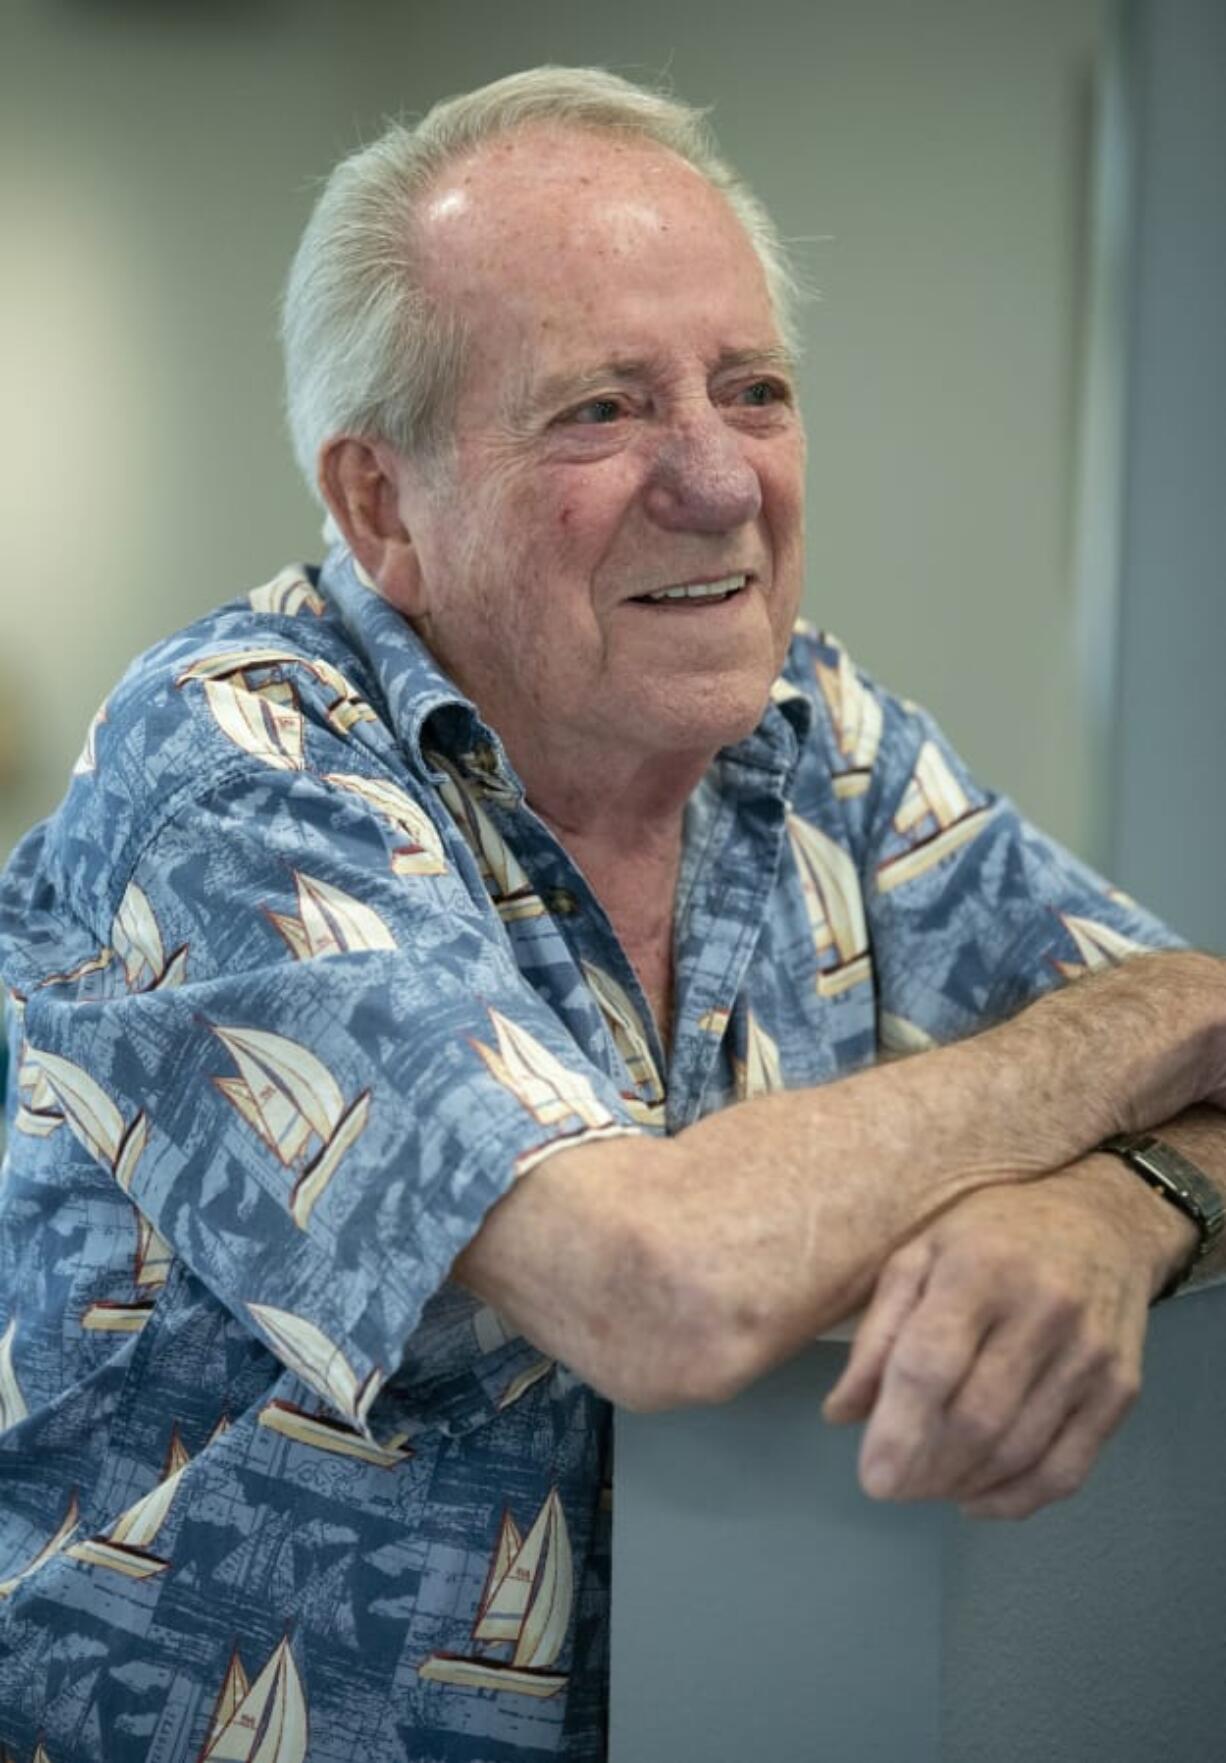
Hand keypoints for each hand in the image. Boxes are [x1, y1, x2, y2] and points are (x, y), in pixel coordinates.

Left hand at [821, 1157, 1193, 1517]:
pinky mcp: (1121, 1389)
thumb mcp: (920, 1256)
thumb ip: (878, 1333)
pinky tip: (977, 1498)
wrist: (1102, 1222)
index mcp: (979, 1269)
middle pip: (977, 1419)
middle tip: (894, 1484)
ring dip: (964, 1484)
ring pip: (1019, 1452)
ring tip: (927, 1486)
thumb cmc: (992, 1235)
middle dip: (926, 1469)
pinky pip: (1067, 1469)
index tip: (872, 1478)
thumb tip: (841, 1414)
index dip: (898, 1431)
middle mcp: (1042, 1311)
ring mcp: (1089, 1354)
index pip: (932, 1365)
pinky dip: (1017, 1499)